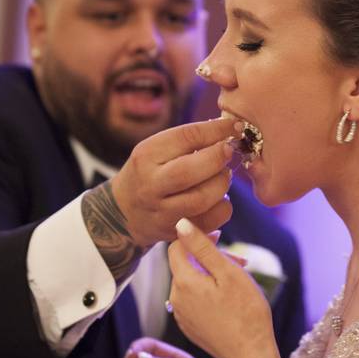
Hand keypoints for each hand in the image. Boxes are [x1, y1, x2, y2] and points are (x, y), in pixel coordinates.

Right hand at [110, 118, 240, 246]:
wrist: (124, 212)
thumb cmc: (149, 172)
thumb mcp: (156, 150)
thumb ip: (187, 140)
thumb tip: (228, 128)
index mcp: (147, 155)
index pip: (186, 137)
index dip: (216, 130)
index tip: (234, 126)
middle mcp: (151, 184)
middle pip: (190, 171)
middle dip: (217, 158)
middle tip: (228, 151)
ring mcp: (162, 211)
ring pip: (202, 198)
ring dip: (222, 183)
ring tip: (222, 175)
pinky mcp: (175, 231)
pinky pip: (210, 220)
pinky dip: (223, 206)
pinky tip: (218, 198)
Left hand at [167, 218, 276, 357]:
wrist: (251, 355)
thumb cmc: (246, 311)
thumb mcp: (228, 272)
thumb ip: (202, 246)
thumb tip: (180, 224)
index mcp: (184, 282)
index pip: (176, 247)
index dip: (196, 236)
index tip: (220, 236)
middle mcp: (176, 299)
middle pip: (185, 265)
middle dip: (209, 257)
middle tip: (240, 261)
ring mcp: (181, 315)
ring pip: (190, 282)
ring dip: (211, 275)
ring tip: (238, 280)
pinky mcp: (190, 326)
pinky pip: (193, 300)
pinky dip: (208, 292)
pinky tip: (229, 299)